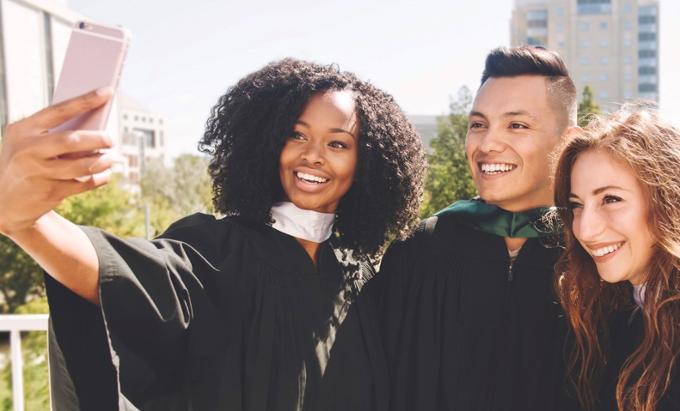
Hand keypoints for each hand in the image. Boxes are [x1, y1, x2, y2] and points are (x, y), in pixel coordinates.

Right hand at [0, 88, 115, 235]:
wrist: (3, 201)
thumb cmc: (24, 163)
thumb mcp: (27, 143)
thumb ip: (53, 133)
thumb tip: (94, 124)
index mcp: (22, 130)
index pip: (58, 110)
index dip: (85, 100)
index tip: (107, 92)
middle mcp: (28, 150)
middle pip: (72, 140)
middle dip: (98, 138)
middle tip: (111, 140)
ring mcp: (38, 172)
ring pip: (82, 165)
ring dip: (102, 161)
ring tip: (110, 159)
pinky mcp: (50, 192)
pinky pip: (83, 183)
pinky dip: (99, 178)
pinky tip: (104, 174)